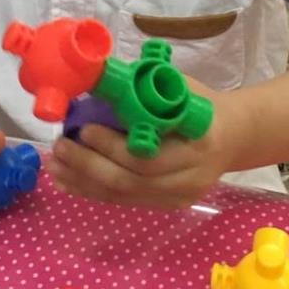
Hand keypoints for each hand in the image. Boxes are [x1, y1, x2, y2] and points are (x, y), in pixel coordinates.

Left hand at [48, 84, 240, 209]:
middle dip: (88, 166)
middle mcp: (191, 180)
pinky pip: (124, 201)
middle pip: (131, 182)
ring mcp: (178, 198)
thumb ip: (143, 91)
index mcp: (199, 145)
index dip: (111, 146)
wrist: (233, 135)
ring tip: (55, 166)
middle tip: (59, 147)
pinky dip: (92, 191)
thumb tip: (93, 82)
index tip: (83, 128)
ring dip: (83, 182)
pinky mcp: (165, 205)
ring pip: (123, 196)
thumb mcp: (179, 89)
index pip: (149, 157)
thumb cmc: (201, 105)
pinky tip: (68, 181)